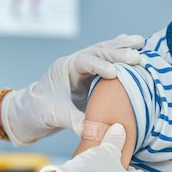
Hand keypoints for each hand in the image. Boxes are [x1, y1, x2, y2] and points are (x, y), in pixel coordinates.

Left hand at [1, 34, 143, 144]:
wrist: (30, 112)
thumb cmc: (38, 111)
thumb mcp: (54, 116)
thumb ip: (74, 121)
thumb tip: (94, 130)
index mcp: (64, 68)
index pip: (83, 61)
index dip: (99, 66)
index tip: (115, 73)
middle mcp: (74, 63)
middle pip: (97, 52)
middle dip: (117, 54)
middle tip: (137, 56)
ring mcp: (83, 68)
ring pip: (104, 52)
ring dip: (122, 48)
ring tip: (140, 42)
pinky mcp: (90, 75)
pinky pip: (107, 60)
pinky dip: (119, 53)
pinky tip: (133, 45)